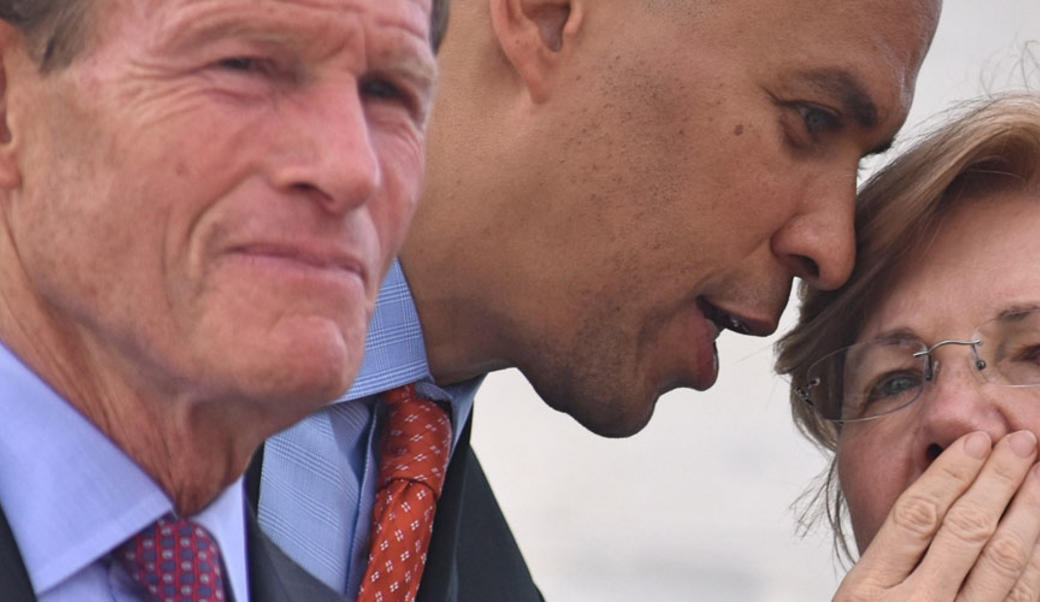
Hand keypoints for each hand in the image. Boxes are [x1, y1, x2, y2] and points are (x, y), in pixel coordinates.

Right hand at [835, 431, 1039, 600]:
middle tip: (1020, 444)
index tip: (975, 441)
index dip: (950, 473)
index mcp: (870, 588)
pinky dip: (1035, 554)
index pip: (916, 515)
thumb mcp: (859, 596)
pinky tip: (1038, 527)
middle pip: (965, 529)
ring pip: (1002, 559)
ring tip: (1038, 474)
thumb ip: (889, 557)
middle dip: (997, 479)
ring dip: (1027, 510)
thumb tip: (936, 495)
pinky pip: (1025, 591)